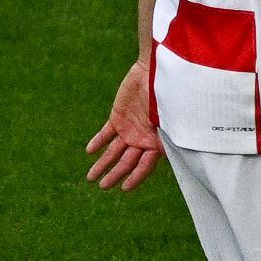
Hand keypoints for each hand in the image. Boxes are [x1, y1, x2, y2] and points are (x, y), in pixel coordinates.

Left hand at [84, 58, 163, 190]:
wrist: (157, 72)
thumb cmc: (170, 96)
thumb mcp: (172, 121)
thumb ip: (168, 139)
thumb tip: (169, 154)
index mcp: (158, 142)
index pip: (145, 166)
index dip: (135, 178)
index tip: (123, 189)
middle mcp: (143, 139)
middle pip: (126, 162)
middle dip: (114, 175)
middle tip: (102, 186)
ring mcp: (130, 128)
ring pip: (114, 151)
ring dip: (103, 164)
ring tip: (91, 177)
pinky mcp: (118, 117)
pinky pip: (106, 134)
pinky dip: (98, 142)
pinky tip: (89, 151)